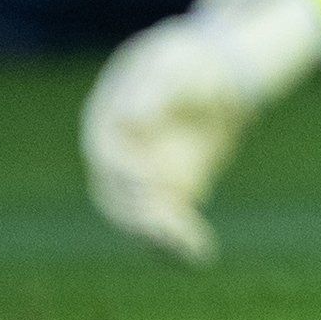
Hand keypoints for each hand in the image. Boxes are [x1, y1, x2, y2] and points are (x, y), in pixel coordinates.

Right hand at [80, 0, 320, 262]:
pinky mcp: (166, 192)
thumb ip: (156, 91)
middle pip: (117, 195)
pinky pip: (166, 222)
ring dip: (158, 238)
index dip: (126, 172)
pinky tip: (199, 256)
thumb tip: (132, 122)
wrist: (212, 74)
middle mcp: (115, 155)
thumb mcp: (175, 65)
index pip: (108, 155)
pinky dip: (179, 240)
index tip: (150, 185)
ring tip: (190, 251)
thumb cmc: (189, 63)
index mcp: (107, 119)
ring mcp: (138, 177)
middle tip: (169, 232)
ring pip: (138, 216)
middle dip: (141, 216)